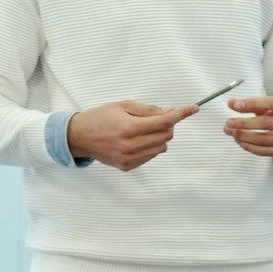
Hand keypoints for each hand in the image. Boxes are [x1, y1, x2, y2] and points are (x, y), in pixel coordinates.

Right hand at [67, 101, 199, 171]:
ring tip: (142, 130)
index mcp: (130, 127)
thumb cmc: (100, 118)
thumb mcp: (123, 105)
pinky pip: (151, 156)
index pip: (164, 121)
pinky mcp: (128, 166)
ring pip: (161, 147)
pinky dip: (150, 146)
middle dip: (167, 124)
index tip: (193, 108)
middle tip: (156, 118)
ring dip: (159, 137)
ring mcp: (130, 158)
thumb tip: (169, 113)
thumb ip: (148, 110)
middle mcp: (131, 145)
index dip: (181, 114)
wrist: (79, 137)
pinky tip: (136, 140)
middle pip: (166, 135)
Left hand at [224, 96, 272, 161]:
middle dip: (243, 123)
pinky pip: (262, 151)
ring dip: (242, 136)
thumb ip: (256, 106)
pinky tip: (238, 140)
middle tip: (228, 122)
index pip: (271, 103)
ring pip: (262, 139)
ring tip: (230, 131)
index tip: (234, 105)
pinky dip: (247, 146)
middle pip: (265, 123)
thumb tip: (232, 103)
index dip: (251, 104)